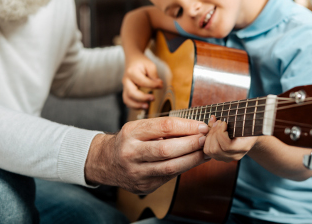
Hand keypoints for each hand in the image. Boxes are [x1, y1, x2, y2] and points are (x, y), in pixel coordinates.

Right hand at [85, 117, 208, 193]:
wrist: (105, 162)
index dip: (186, 126)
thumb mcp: (138, 127)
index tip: (201, 126)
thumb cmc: (128, 140)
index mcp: (131, 133)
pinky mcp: (144, 185)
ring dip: (192, 159)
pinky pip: (169, 176)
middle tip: (206, 139)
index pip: (163, 127)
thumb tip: (195, 127)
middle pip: (166, 149)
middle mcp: (131, 153)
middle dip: (191, 144)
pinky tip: (194, 161)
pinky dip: (184, 168)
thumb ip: (162, 127)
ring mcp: (137, 172)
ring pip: (170, 167)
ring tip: (205, 151)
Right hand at [122, 54, 162, 108]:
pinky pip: (128, 101)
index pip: (142, 81)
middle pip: (131, 93)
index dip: (152, 85)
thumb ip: (154, 75)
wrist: (132, 60)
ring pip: (127, 99)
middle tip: (153, 98)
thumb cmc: (142, 63)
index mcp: (132, 72)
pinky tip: (143, 106)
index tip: (161, 85)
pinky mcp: (126, 91)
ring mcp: (125, 87)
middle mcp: (126, 80)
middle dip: (142, 98)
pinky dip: (134, 106)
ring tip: (147, 106)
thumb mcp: (150, 65)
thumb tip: (159, 85)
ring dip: (136, 105)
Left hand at [203, 115, 258, 162]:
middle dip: (214, 133)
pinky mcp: (219, 156)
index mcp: (244, 147)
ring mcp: (226, 158)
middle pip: (216, 149)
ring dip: (209, 135)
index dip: (221, 133)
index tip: (224, 122)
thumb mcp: (245, 121)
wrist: (249, 135)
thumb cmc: (247, 125)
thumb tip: (214, 117)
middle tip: (218, 122)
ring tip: (214, 125)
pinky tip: (211, 130)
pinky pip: (207, 150)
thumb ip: (233, 119)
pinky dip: (206, 139)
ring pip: (209, 151)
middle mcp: (234, 156)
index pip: (227, 146)